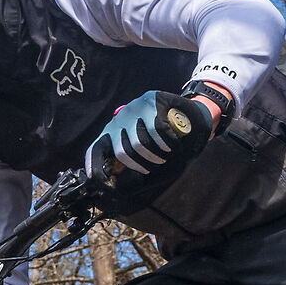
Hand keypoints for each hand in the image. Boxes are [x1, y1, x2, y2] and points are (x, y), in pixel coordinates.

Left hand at [84, 89, 218, 194]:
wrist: (191, 118)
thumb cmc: (166, 142)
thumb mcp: (147, 156)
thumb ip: (131, 168)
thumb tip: (115, 181)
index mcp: (113, 133)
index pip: (95, 150)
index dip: (94, 167)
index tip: (100, 183)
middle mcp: (119, 119)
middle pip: (122, 152)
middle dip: (142, 165)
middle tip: (156, 165)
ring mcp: (134, 108)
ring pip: (139, 142)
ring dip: (156, 156)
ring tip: (166, 154)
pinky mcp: (151, 101)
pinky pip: (156, 130)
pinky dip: (167, 143)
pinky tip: (173, 145)